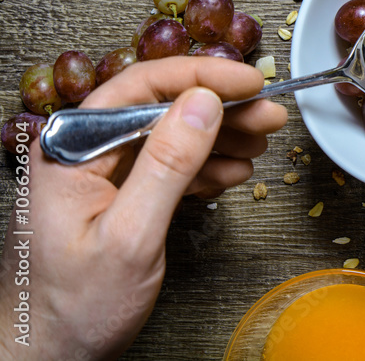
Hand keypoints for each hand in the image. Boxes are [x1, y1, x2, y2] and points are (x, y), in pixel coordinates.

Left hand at [0, 57, 286, 359]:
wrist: (46, 354)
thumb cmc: (72, 307)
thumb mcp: (130, 235)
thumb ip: (167, 165)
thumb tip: (203, 104)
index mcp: (73, 149)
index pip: (143, 87)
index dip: (203, 77)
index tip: (250, 82)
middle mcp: (85, 151)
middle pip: (163, 107)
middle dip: (223, 108)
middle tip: (270, 114)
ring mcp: (102, 173)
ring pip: (171, 134)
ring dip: (221, 136)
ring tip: (261, 141)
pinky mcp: (119, 194)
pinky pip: (168, 164)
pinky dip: (206, 165)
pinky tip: (232, 170)